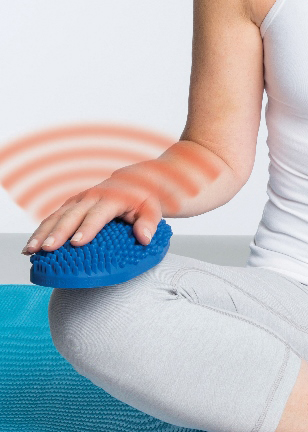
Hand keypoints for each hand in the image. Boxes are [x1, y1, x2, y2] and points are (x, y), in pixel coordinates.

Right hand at [21, 167, 161, 255]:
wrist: (133, 181)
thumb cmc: (143, 199)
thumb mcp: (153, 209)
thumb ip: (149, 223)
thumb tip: (145, 238)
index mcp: (112, 198)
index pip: (98, 215)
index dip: (87, 228)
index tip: (77, 243)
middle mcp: (92, 197)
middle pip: (72, 216)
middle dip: (58, 232)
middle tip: (48, 248)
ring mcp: (79, 200)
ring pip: (57, 216)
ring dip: (42, 232)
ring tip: (31, 250)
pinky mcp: (71, 205)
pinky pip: (53, 218)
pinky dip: (41, 230)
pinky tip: (30, 246)